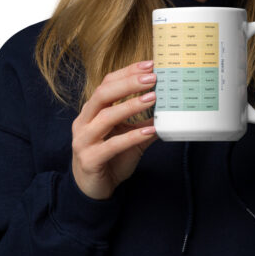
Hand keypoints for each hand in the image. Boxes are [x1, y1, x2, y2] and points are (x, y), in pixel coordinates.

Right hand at [71, 60, 158, 198]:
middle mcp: (84, 121)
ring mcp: (84, 140)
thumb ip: (145, 121)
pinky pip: (112, 145)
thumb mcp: (130, 136)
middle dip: (128, 83)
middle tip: (152, 77)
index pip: (107, 83)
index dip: (127, 72)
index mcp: (92, 110)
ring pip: (105, 117)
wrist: (93, 190)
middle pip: (103, 94)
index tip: (149, 65)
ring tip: (152, 98)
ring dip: (130, 106)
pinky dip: (132, 136)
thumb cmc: (111, 158)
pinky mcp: (90, 160)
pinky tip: (149, 130)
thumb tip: (171, 108)